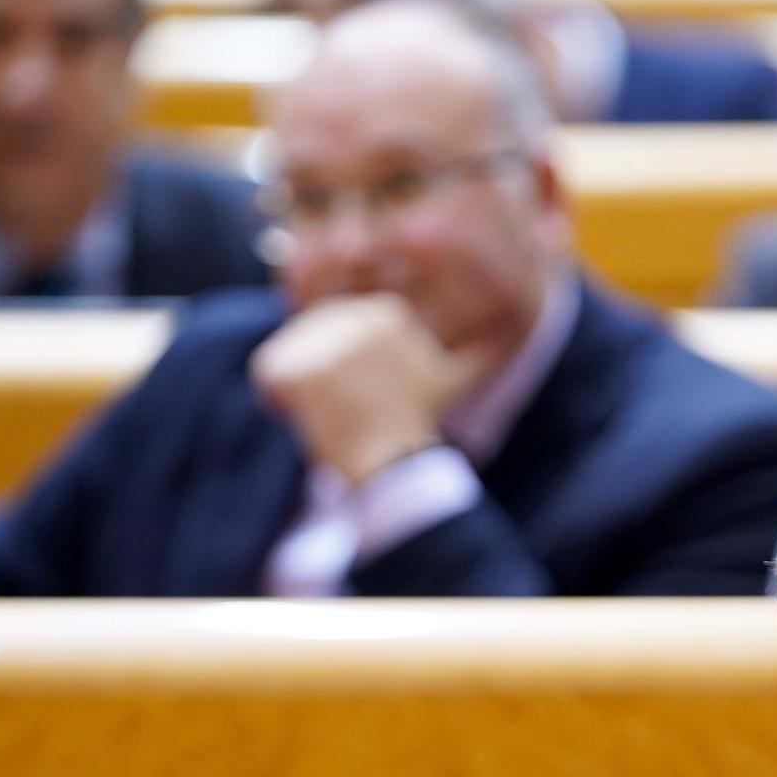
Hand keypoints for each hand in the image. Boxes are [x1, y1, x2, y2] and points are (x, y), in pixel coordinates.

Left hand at [249, 293, 483, 485]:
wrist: (396, 464)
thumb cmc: (422, 424)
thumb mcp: (456, 380)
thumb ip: (480, 350)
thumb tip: (508, 330)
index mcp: (387, 312)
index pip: (343, 326)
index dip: (346, 365)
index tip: (366, 395)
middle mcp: (354, 315)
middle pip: (315, 338)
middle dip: (322, 376)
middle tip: (345, 410)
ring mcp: (321, 341)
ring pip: (291, 355)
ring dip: (301, 389)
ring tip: (329, 415)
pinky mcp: (294, 366)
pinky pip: (268, 375)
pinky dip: (276, 398)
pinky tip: (303, 416)